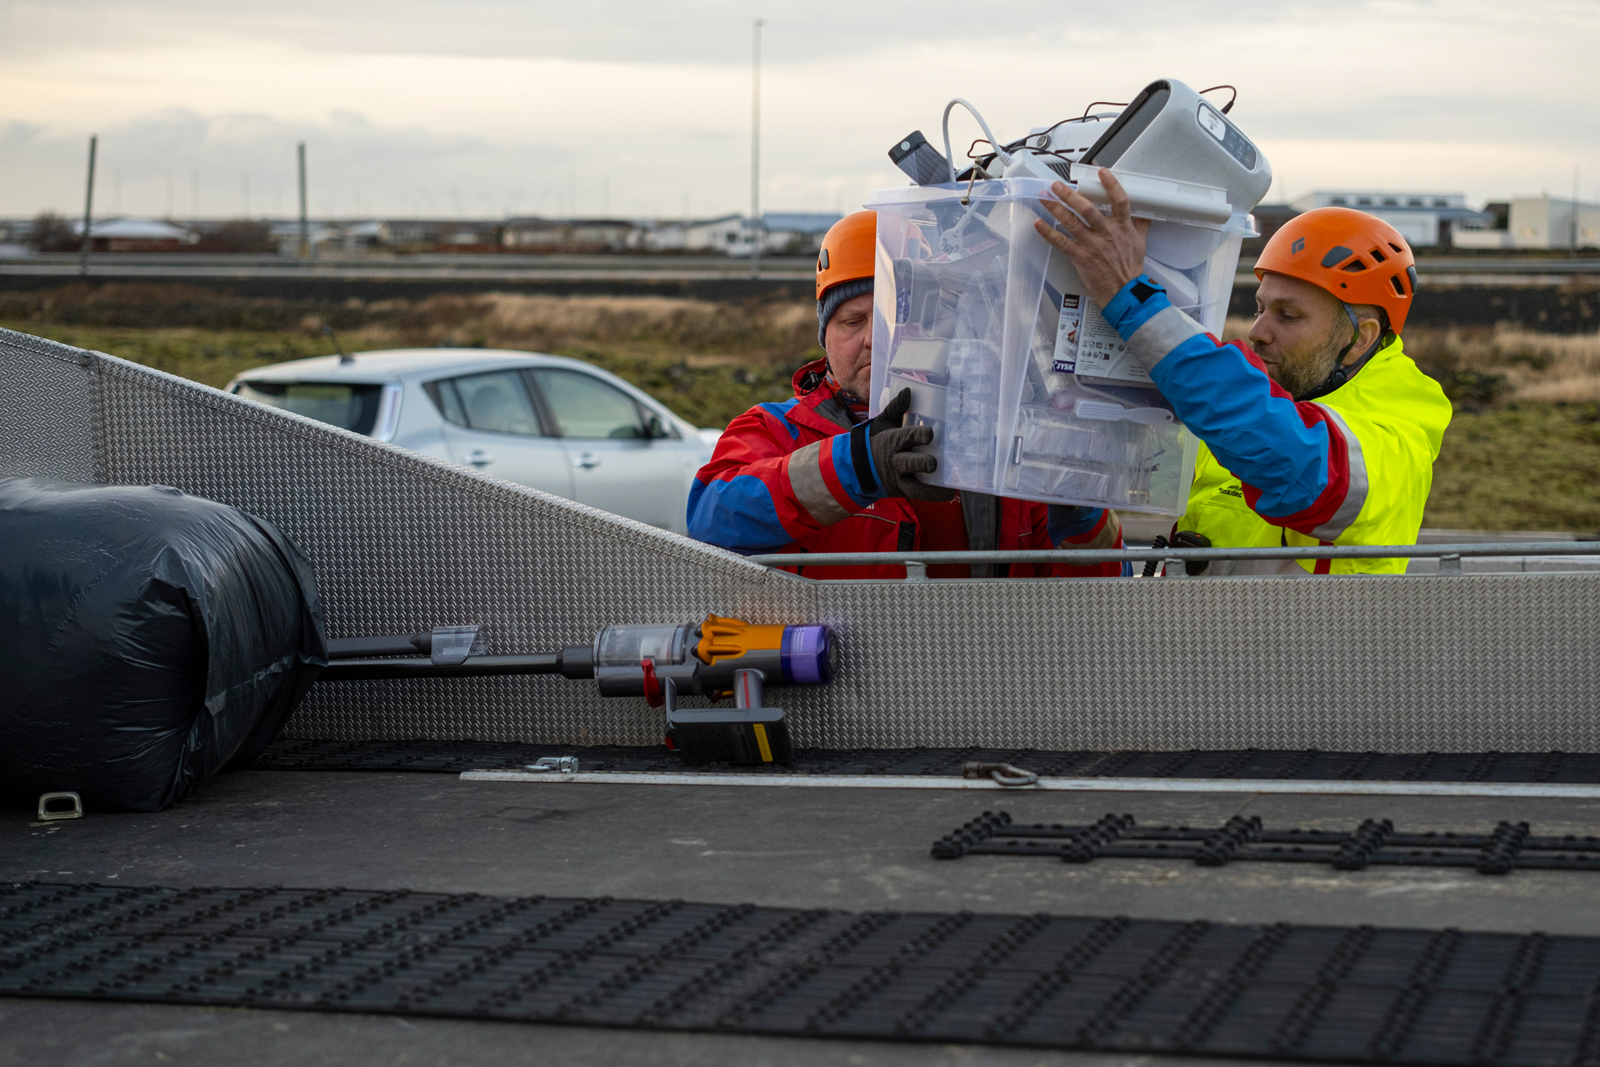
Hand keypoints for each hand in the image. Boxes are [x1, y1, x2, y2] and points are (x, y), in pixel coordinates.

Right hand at [867, 388, 957, 501]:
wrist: (859, 467)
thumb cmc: (876, 440)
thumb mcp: (883, 422)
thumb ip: (897, 407)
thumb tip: (909, 391)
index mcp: (893, 441)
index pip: (907, 437)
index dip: (919, 436)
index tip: (931, 434)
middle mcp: (896, 461)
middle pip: (909, 463)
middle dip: (922, 463)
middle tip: (934, 463)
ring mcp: (899, 478)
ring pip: (915, 486)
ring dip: (931, 487)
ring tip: (949, 487)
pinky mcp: (903, 490)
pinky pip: (919, 495)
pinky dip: (934, 495)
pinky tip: (948, 493)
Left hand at [1033, 169, 1150, 304]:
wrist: (1124, 291)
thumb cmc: (1130, 268)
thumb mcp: (1140, 242)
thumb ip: (1140, 225)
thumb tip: (1144, 213)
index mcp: (1122, 226)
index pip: (1119, 200)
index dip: (1111, 184)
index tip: (1101, 171)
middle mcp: (1106, 233)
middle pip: (1087, 208)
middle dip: (1069, 195)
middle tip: (1056, 185)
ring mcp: (1092, 244)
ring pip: (1071, 222)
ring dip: (1055, 208)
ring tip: (1044, 198)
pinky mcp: (1080, 257)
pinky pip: (1061, 242)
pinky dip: (1048, 233)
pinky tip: (1039, 224)